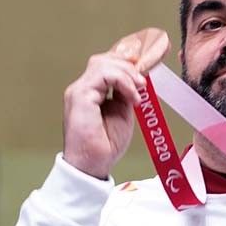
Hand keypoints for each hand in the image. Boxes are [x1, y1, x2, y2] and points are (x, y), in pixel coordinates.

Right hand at [62, 51, 146, 179]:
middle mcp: (83, 88)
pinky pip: (103, 74)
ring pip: (103, 63)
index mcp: (91, 92)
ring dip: (127, 73)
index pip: (106, 65)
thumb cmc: (105, 145)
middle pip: (104, 59)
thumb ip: (126, 94)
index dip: (126, 63)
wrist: (92, 165)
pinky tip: (132, 96)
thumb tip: (136, 79)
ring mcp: (79, 91)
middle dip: (128, 65)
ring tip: (139, 89)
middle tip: (144, 82)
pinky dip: (122, 81)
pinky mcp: (80, 96)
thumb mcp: (123, 112)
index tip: (146, 71)